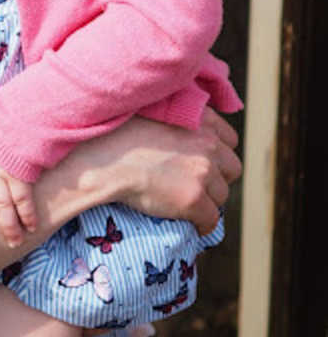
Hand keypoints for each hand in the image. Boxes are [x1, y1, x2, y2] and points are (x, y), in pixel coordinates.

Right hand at [85, 109, 240, 233]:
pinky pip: (210, 220)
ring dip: (207, 200)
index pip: (230, 140)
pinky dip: (201, 225)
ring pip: (221, 196)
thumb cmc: (118, 134)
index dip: (217, 153)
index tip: (202, 161)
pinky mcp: (194, 200)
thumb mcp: (154, 112)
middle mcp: (208, 143)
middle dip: (217, 178)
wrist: (104, 160)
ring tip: (185, 202)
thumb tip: (182, 134)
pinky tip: (188, 223)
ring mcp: (203, 172)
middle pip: (232, 169)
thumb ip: (177, 117)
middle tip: (194, 183)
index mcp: (200, 118)